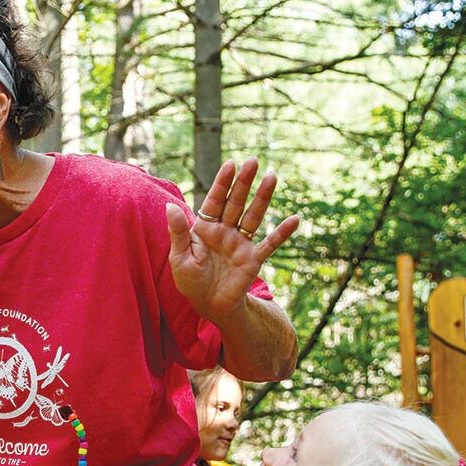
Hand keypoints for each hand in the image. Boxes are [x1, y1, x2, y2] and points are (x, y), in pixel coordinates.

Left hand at [168, 158, 299, 320]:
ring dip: (263, 198)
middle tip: (252, 161)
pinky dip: (282, 233)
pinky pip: (269, 244)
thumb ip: (178, 232)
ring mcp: (241, 243)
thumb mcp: (179, 257)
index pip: (214, 201)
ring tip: (272, 176)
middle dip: (243, 183)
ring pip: (253, 216)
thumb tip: (170, 206)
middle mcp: (225, 231)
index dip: (222, 184)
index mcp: (205, 228)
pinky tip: (295, 219)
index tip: (230, 164)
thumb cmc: (190, 280)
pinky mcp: (253, 259)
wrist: (208, 304)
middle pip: (235, 202)